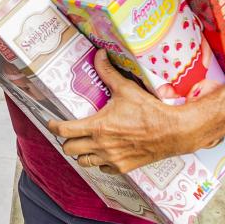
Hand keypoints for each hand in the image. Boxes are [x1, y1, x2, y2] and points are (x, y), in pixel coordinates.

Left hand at [47, 50, 201, 173]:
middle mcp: (100, 146)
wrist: (173, 132)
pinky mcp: (122, 168)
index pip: (64, 130)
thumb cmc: (149, 110)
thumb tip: (99, 55)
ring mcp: (110, 159)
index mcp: (97, 127)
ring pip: (82, 161)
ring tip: (85, 142)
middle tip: (70, 131)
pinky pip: (101, 168)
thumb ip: (108, 72)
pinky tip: (103, 151)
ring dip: (81, 152)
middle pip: (69, 149)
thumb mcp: (126, 89)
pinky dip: (98, 161)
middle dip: (66, 140)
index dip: (53, 127)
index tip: (51, 123)